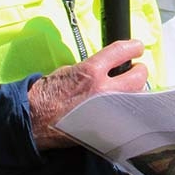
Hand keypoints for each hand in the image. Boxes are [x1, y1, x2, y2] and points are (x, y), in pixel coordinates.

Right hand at [28, 39, 148, 150]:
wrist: (34, 119)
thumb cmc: (46, 94)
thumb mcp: (68, 70)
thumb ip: (92, 69)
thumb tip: (108, 68)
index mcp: (91, 71)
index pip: (122, 52)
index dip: (134, 47)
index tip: (138, 47)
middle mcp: (103, 90)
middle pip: (138, 77)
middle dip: (139, 72)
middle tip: (137, 70)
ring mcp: (107, 110)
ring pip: (136, 98)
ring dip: (135, 92)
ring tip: (129, 90)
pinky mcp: (106, 126)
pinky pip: (126, 116)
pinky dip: (127, 110)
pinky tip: (123, 108)